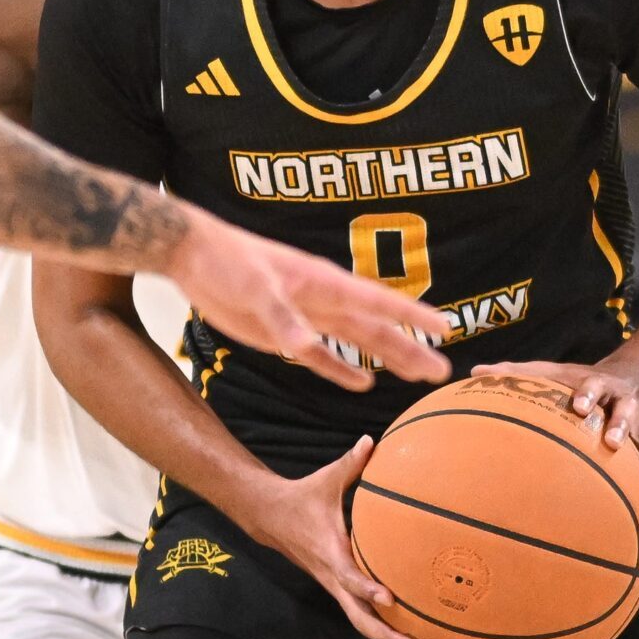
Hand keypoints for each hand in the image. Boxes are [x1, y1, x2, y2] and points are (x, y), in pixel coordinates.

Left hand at [169, 212, 451, 391]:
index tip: (445, 329)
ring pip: (356, 343)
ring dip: (387, 359)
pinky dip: (341, 370)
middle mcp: (323, 300)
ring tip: (418, 376)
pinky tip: (363, 383)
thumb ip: (281, 318)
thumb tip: (305, 347)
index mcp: (324, 283)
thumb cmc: (228, 260)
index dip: (412, 316)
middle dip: (410, 349)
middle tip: (444, 372)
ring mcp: (306, 317)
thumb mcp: (254, 288)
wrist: (193, 255)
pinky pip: (320, 357)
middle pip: (376, 329)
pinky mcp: (283, 334)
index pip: (378, 302)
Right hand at [242, 437, 422, 638]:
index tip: (389, 599)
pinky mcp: (343, 592)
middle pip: (361, 618)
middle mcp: (334, 579)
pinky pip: (368, 618)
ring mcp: (338, 589)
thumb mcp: (326, 480)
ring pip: (366, 626)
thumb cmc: (304, 497)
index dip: (367, 588)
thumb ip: (351, 464)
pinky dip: (391, 634)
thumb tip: (372, 440)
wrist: (272, 518)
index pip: (348, 576)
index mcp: (331, 554)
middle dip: (390, 637)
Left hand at [476, 360, 638, 532]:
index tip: (578, 405)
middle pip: (627, 414)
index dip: (587, 394)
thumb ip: (516, 372)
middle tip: (612, 442)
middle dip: (620, 426)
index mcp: (599, 386)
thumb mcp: (553, 372)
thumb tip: (475, 372)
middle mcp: (624, 406)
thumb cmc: (580, 382)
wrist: (631, 381)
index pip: (594, 386)